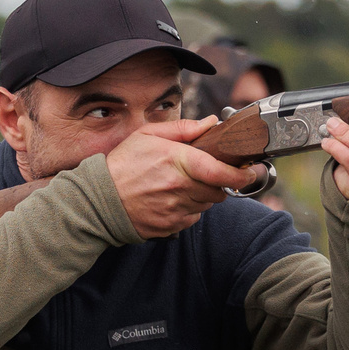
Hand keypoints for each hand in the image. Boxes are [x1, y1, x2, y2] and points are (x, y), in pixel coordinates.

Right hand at [104, 120, 261, 239]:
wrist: (98, 200)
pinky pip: (192, 218)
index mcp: (177, 162)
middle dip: (218, 182)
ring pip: (206, 205)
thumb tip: (210, 123)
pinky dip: (189, 209)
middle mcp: (179, 188)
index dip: (241, 174)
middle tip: (206, 173)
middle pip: (219, 191)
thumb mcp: (148, 136)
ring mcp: (175, 210)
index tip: (250, 171)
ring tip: (182, 184)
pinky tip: (172, 199)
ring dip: (203, 195)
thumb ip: (183, 129)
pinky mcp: (170, 226)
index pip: (220, 172)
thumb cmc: (122, 165)